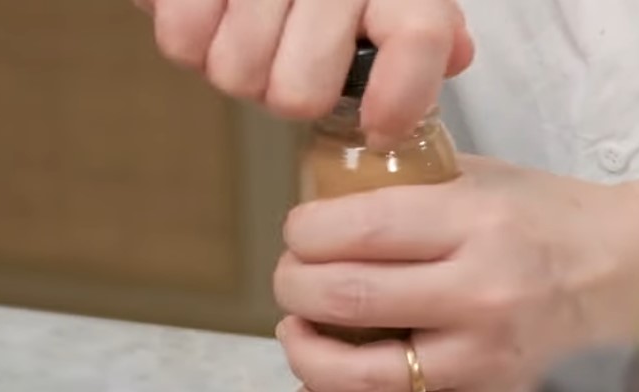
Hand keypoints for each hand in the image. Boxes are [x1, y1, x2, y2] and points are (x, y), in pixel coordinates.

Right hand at [134, 0, 473, 145]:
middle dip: (292, 96)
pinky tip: (217, 18)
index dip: (397, 102)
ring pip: (237, 75)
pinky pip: (183, 43)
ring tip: (257, 36)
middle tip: (295, 65)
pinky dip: (193, 44)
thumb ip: (426, 24)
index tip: (379, 126)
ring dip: (243, 72)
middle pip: (299, 94)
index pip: (415, 39)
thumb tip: (456, 54)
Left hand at [273, 156, 638, 391]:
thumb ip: (409, 185)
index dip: (303, 232)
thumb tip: (326, 201)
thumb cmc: (552, 219)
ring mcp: (482, 358)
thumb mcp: (484, 178)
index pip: (358, 230)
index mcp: (477, 225)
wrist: (627, 274)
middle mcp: (480, 295)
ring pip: (362, 377)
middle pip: (347, 298)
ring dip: (306, 355)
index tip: (299, 232)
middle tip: (293, 278)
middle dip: (294, 287)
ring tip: (298, 333)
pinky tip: (320, 391)